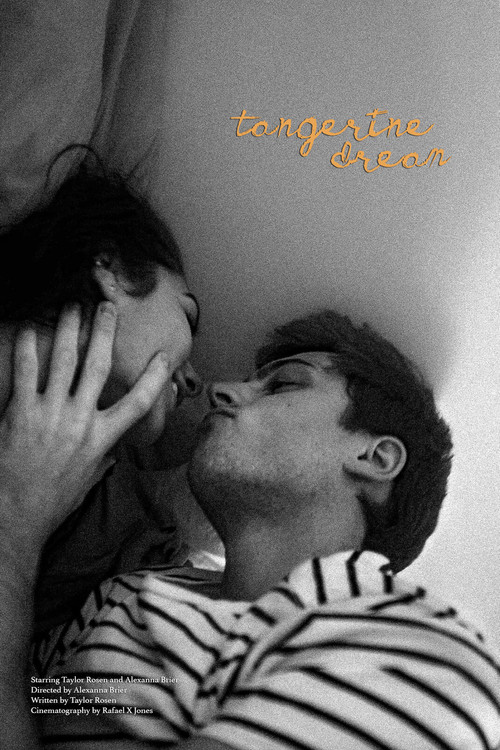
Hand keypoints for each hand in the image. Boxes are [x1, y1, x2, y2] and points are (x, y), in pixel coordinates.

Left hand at [0, 302, 170, 548]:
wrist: (17, 515)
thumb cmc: (54, 500)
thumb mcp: (89, 478)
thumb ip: (102, 455)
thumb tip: (112, 447)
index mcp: (101, 438)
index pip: (138, 402)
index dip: (154, 376)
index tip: (164, 355)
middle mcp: (80, 421)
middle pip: (98, 367)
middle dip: (104, 332)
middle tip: (106, 306)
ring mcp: (50, 414)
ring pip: (64, 361)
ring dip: (69, 328)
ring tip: (72, 306)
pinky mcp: (20, 412)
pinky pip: (25, 371)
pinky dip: (27, 347)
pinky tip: (28, 327)